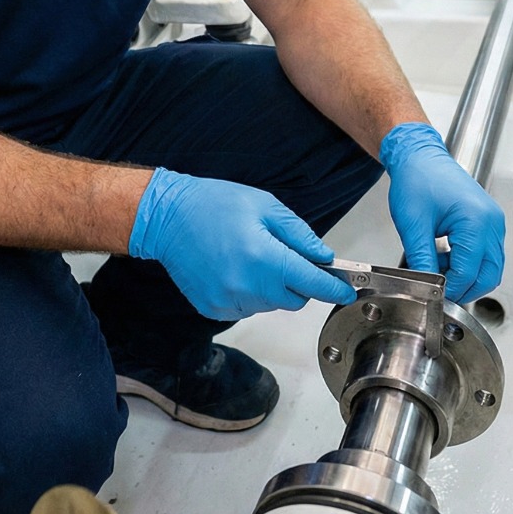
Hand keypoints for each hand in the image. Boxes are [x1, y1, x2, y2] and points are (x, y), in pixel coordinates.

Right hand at [128, 168, 356, 319]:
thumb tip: (323, 257)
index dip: (333, 288)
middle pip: (293, 300)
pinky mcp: (213, 309)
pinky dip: (249, 293)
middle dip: (298, 282)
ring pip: (270, 305)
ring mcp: (227, 302)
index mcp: (263, 258)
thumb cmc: (214, 205)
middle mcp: (246, 287)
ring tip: (250, 256)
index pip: (311, 284)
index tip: (346, 291)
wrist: (167, 217)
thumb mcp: (265, 207)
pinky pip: (246, 308)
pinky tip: (235, 268)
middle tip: (283, 255)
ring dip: (272, 287)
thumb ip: (299, 235)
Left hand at [380, 122, 505, 303]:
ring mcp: (494, 221)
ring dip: (467, 276)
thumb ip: (422, 260)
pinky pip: (487, 253)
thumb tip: (428, 288)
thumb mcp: (413, 225)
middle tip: (439, 292)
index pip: (469, 272)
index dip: (450, 289)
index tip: (432, 295)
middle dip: (464, 288)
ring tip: (438, 270)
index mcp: (476, 220)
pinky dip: (470, 263)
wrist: (420, 156)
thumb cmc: (417, 179)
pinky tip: (446, 258)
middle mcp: (492, 222)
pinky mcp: (489, 222)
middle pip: (489, 275)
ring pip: (490, 266)